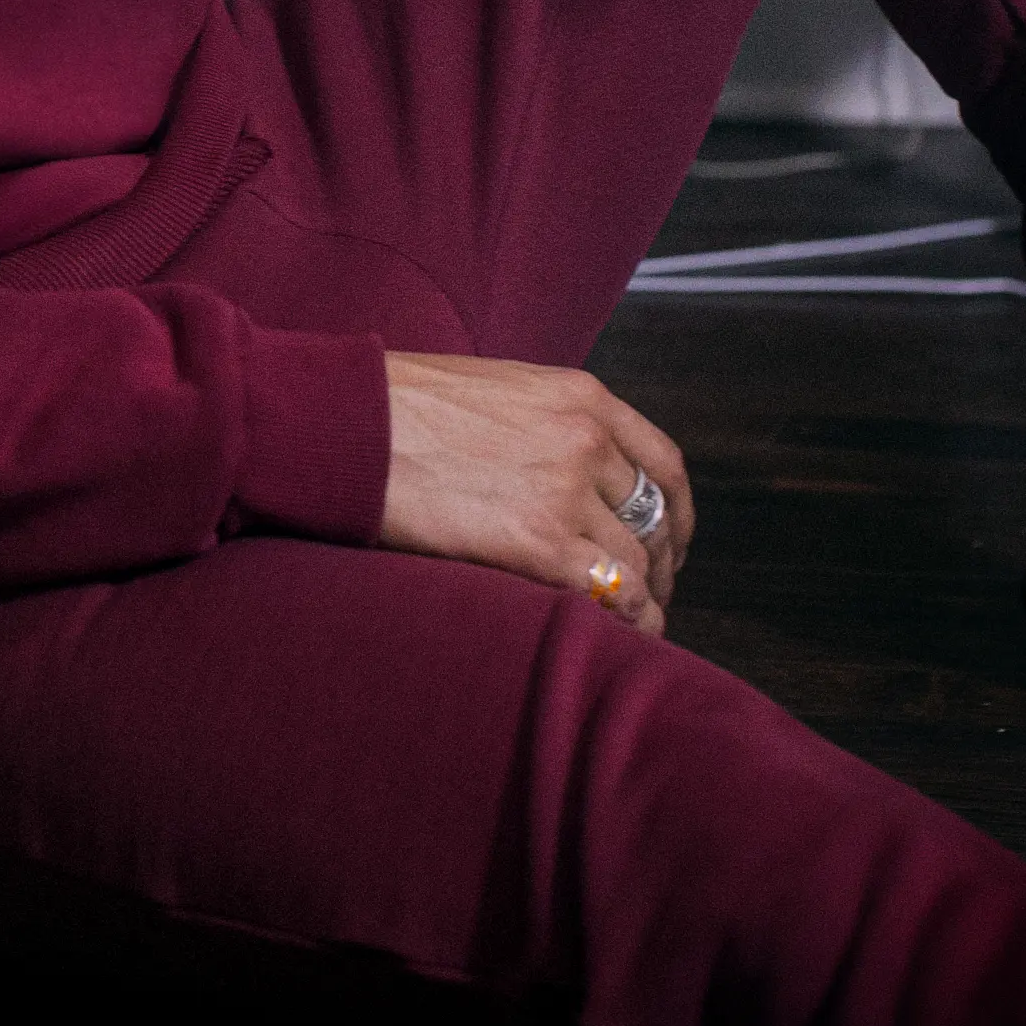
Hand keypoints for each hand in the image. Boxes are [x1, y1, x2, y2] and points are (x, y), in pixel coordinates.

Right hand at [378, 354, 692, 634]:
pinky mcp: (539, 542)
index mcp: (580, 397)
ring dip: (644, 598)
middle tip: (652, 591)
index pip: (661, 461)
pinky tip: (624, 636)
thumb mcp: (494, 390)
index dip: (674, 512)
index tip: (668, 539)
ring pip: (637, 560)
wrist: (350, 423)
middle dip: (660, 561)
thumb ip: (542, 423)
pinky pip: (613, 592)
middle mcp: (585, 440)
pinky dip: (630, 621)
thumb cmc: (399, 406)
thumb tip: (556, 470)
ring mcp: (566, 491)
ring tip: (634, 624)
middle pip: (653, 516)